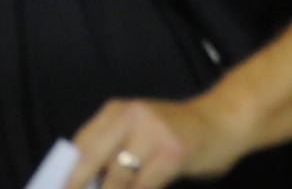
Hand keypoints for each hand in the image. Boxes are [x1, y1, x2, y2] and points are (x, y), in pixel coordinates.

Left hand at [63, 96, 246, 188]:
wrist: (224, 120)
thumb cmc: (176, 133)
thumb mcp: (140, 131)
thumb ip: (111, 150)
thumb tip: (79, 184)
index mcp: (117, 110)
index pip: (80, 146)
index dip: (67, 177)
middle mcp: (131, 116)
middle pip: (90, 162)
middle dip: (78, 188)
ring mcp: (153, 134)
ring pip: (115, 181)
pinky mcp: (172, 153)